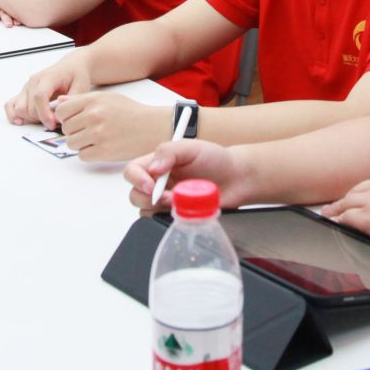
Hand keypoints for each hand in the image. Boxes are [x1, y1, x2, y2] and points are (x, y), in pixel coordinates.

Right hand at [6, 58, 90, 126]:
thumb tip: (60, 113)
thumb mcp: (81, 86)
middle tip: (55, 122)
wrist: (71, 66)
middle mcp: (33, 81)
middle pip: (29, 106)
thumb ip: (71, 100)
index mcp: (48, 77)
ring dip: (31, 119)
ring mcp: (27, 87)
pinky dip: (13, 114)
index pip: (39, 96)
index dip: (44, 113)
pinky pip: (10, 104)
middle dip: (41, 119)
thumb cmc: (76, 74)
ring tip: (45, 120)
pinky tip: (21, 122)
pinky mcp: (23, 92)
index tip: (53, 124)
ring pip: (20, 108)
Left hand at [47, 92, 169, 162]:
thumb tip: (59, 101)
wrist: (152, 127)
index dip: (65, 117)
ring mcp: (99, 134)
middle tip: (88, 130)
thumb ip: (81, 99)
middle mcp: (94, 116)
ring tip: (94, 139)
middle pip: (66, 129)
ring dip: (80, 144)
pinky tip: (100, 147)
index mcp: (93, 100)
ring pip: (71, 143)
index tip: (73, 120)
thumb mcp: (107, 98)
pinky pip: (82, 156)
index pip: (61, 111)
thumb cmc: (131, 112)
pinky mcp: (104, 151)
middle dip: (74, 131)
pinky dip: (89, 153)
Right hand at [125, 138, 249, 213]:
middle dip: (149, 198)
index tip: (151, 186)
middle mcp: (158, 183)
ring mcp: (166, 201)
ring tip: (180, 203)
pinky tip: (184, 212)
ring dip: (159, 209)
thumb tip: (152, 168)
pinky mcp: (175, 215)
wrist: (236, 179)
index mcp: (157, 163)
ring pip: (145, 211)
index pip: (133, 171)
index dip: (137, 179)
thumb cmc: (215, 159)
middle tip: (169, 198)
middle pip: (135, 194)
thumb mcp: (192, 147)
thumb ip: (169, 152)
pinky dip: (168, 219)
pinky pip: (161, 222)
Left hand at [326, 172, 369, 255]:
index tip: (361, 196)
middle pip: (359, 190)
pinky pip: (348, 217)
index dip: (365, 191)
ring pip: (348, 202)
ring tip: (328, 212)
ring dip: (337, 208)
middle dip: (348, 197)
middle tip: (339, 203)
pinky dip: (339, 219)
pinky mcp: (368, 218)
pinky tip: (334, 222)